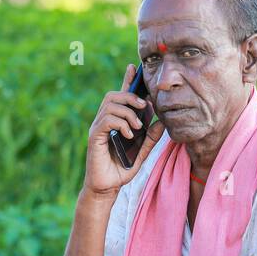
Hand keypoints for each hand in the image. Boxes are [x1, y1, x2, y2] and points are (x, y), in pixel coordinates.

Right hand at [82, 64, 165, 198]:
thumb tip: (162, 123)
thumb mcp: (142, 153)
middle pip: (113, 95)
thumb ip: (151, 138)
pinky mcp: (94, 136)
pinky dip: (121, 123)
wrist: (107, 187)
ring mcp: (98, 127)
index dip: (127, 80)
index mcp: (116, 121)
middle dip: (130, 96)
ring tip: (137, 127)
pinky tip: (129, 134)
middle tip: (144, 107)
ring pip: (110, 104)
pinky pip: (107, 119)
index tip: (134, 67)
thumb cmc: (121, 169)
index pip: (121, 96)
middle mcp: (105, 121)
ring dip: (128, 112)